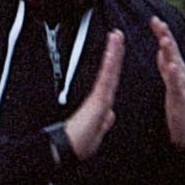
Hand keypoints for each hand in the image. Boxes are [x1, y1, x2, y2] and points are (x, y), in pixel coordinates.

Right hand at [61, 29, 123, 162]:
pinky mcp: (98, 99)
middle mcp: (101, 98)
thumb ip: (104, 122)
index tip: (116, 52)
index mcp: (102, 105)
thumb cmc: (79, 143)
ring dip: (114, 53)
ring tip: (116, 36)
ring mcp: (99, 97)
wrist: (67, 149)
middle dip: (115, 53)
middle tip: (117, 35)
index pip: (111, 80)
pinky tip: (113, 52)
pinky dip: (110, 64)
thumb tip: (110, 115)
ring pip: (110, 71)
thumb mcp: (97, 133)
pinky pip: (106, 78)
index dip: (114, 65)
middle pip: (111, 71)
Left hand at [150, 21, 184, 150]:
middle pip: (173, 53)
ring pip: (176, 66)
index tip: (154, 18)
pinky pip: (178, 87)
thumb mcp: (173, 85)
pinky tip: (172, 66)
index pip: (168, 49)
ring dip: (171, 52)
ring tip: (164, 38)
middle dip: (166, 36)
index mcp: (176, 73)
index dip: (162, 34)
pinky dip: (175, 76)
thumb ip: (167, 69)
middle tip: (158, 21)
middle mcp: (182, 77)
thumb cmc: (182, 110)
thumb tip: (161, 52)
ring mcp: (184, 88)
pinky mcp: (183, 101)